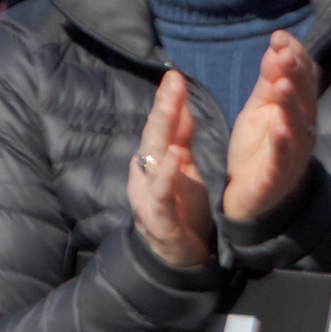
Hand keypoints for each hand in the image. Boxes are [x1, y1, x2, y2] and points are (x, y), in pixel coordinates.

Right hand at [128, 73, 214, 270]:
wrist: (177, 257)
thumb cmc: (180, 208)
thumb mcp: (184, 168)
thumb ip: (181, 138)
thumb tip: (180, 103)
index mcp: (155, 161)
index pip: (161, 126)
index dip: (168, 101)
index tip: (176, 75)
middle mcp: (146, 174)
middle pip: (153, 136)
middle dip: (163, 108)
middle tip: (174, 82)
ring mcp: (148, 196)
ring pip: (152, 161)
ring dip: (162, 135)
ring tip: (173, 110)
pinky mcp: (158, 219)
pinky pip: (160, 194)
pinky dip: (165, 175)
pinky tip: (174, 157)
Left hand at [217, 31, 316, 227]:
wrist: (248, 195)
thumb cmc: (257, 149)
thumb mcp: (258, 108)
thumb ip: (268, 80)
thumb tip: (278, 45)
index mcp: (297, 112)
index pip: (304, 81)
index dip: (296, 59)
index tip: (280, 38)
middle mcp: (301, 131)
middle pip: (305, 100)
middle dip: (296, 75)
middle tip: (285, 54)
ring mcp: (292, 155)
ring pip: (297, 127)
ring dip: (292, 105)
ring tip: (284, 84)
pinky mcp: (278, 177)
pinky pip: (282, 160)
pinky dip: (282, 145)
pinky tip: (279, 129)